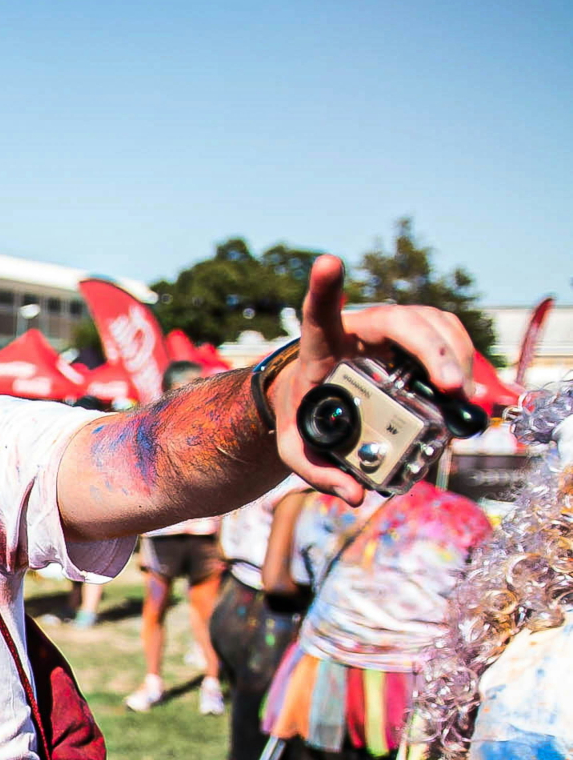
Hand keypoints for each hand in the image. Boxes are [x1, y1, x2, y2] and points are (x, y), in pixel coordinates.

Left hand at [270, 255, 475, 504]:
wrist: (307, 399)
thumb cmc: (301, 416)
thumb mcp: (297, 448)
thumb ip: (317, 471)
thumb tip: (353, 496)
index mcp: (318, 349)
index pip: (319, 312)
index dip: (325, 287)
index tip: (329, 263)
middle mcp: (356, 331)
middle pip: (398, 320)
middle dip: (431, 348)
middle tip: (449, 387)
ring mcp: (387, 333)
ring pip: (429, 323)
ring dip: (453, 354)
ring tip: (460, 395)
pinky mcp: (411, 341)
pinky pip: (443, 335)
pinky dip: (460, 357)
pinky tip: (462, 387)